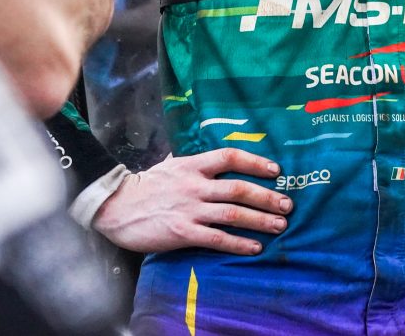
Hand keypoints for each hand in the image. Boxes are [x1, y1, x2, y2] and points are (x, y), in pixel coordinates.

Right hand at [91, 149, 291, 254]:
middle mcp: (196, 185)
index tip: (275, 170)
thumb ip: (193, 163)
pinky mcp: (183, 232)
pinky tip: (254, 247)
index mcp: (193, 165)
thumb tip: (211, 158)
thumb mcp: (171, 165)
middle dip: (267, 196)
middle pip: (239, 188)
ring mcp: (190, 209)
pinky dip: (238, 243)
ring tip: (280, 225)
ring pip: (233, 213)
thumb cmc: (146, 186)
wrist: (117, 207)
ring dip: (260, 220)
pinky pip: (217, 238)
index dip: (255, 162)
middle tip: (287, 203)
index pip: (230, 157)